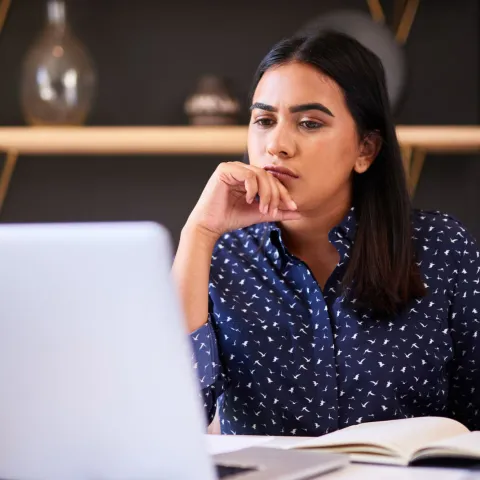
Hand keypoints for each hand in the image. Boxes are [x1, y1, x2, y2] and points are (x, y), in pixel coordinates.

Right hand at [185, 161, 300, 238]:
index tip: (293, 207)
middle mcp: (241, 169)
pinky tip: (250, 200)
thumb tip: (299, 213)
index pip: (272, 180)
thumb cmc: (231, 219)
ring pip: (260, 174)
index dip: (284, 193)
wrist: (210, 226)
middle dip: (275, 194)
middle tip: (273, 211)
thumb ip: (277, 212)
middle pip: (268, 176)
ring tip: (263, 209)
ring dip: (266, 193)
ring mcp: (232, 167)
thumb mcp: (259, 214)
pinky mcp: (224, 169)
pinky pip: (247, 174)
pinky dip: (253, 188)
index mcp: (249, 177)